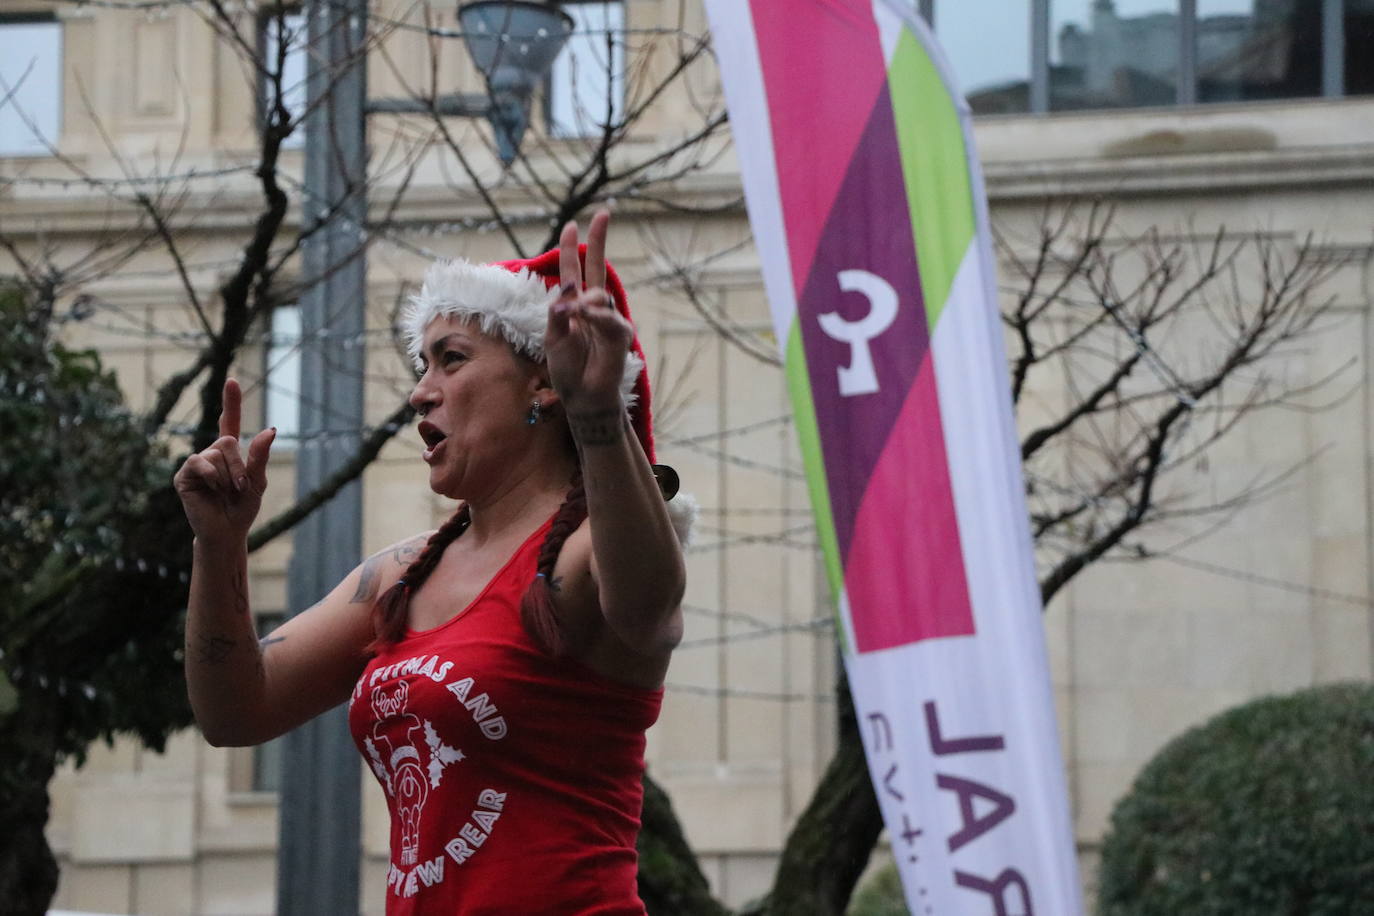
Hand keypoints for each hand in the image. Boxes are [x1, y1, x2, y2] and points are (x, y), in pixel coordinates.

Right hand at [173, 378, 275, 545]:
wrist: (226, 531)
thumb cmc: (243, 507)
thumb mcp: (258, 482)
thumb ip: (260, 456)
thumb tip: (270, 430)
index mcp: (230, 453)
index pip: (229, 422)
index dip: (231, 402)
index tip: (232, 381)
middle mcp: (212, 453)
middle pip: (228, 442)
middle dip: (238, 466)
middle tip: (239, 487)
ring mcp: (197, 463)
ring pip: (216, 454)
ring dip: (226, 476)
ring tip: (225, 492)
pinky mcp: (184, 475)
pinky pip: (199, 462)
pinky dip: (211, 475)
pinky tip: (211, 489)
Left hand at [545, 210, 634, 415]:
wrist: (583, 397)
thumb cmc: (568, 369)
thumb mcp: (552, 338)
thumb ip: (558, 312)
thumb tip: (568, 287)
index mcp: (573, 306)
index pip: (572, 271)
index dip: (570, 249)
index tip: (571, 224)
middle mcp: (592, 308)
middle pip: (596, 267)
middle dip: (599, 241)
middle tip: (604, 213)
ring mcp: (608, 319)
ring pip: (598, 294)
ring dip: (584, 299)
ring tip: (573, 313)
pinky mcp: (620, 334)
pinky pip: (608, 317)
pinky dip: (595, 315)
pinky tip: (584, 315)